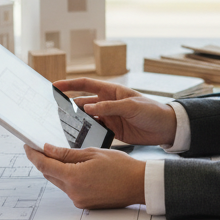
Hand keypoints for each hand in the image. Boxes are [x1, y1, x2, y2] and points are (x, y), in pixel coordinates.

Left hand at [24, 143, 145, 208]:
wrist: (139, 185)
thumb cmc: (121, 167)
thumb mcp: (92, 153)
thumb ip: (67, 153)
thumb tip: (48, 149)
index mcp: (74, 177)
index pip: (45, 165)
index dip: (33, 155)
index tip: (28, 147)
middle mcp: (73, 192)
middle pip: (50, 174)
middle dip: (44, 161)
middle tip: (41, 148)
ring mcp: (79, 200)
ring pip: (59, 182)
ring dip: (57, 170)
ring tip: (61, 156)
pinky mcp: (84, 204)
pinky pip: (70, 189)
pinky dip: (68, 178)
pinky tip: (76, 168)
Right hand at [54, 78, 177, 145]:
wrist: (165, 128)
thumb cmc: (152, 111)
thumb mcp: (131, 106)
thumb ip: (109, 107)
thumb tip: (88, 106)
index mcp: (111, 91)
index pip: (86, 84)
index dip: (69, 84)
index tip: (55, 86)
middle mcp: (107, 102)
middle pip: (82, 102)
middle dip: (69, 105)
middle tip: (54, 111)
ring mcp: (109, 116)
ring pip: (87, 117)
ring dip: (77, 120)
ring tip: (63, 125)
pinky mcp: (112, 130)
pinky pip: (95, 129)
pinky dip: (87, 131)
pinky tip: (78, 135)